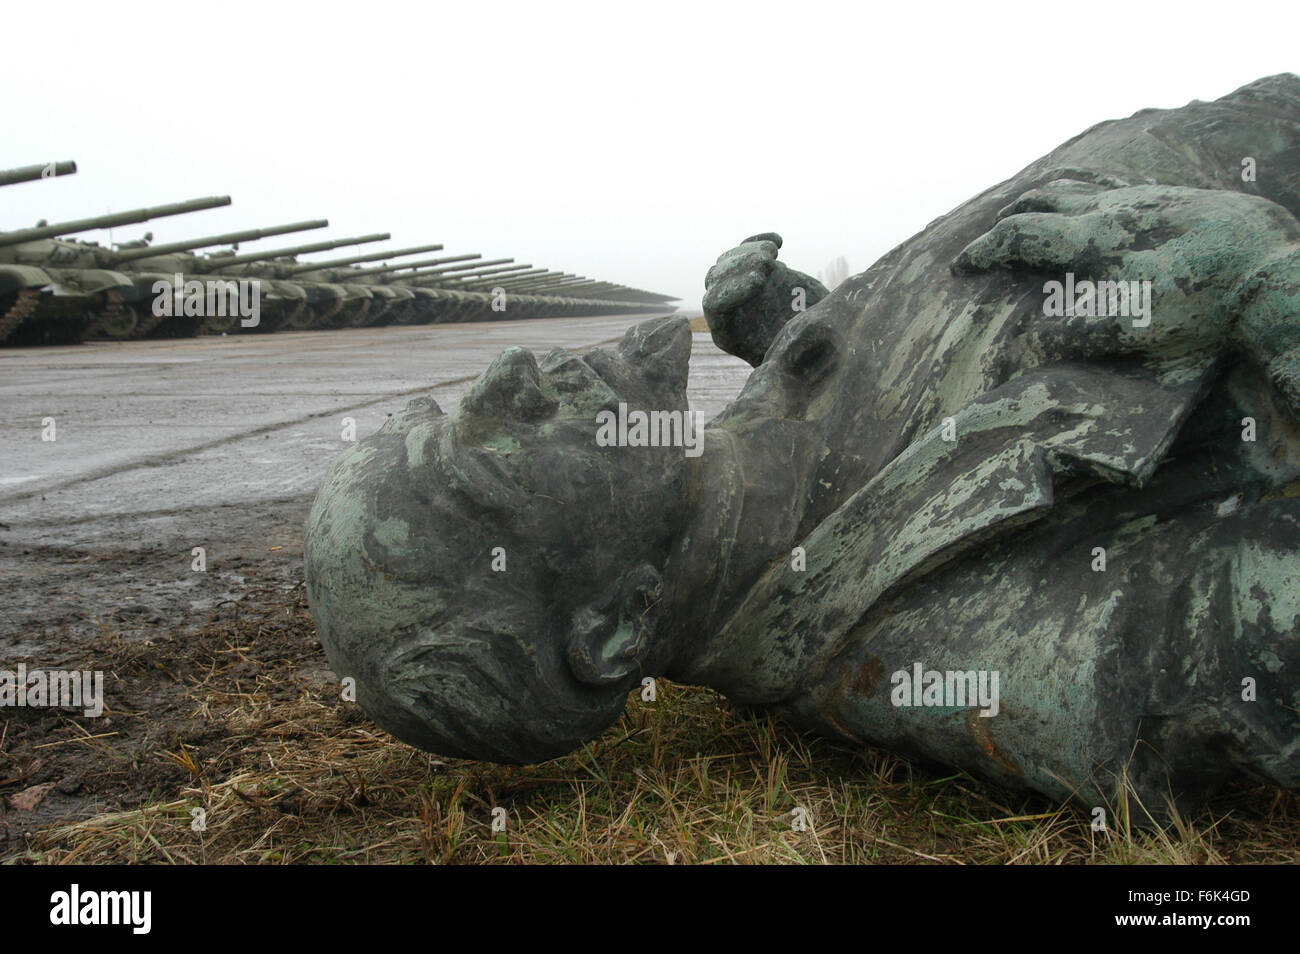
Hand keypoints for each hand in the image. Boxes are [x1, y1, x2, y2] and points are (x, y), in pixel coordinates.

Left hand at [703, 233, 828, 365]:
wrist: (826, 339)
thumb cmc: (813, 354)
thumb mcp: (800, 351)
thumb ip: (788, 349)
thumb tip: (785, 349)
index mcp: (729, 334)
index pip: (714, 304)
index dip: (732, 289)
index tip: (761, 280)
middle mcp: (729, 311)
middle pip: (715, 278)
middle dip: (739, 266)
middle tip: (767, 262)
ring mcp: (741, 290)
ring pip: (727, 261)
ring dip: (747, 251)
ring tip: (773, 251)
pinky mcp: (756, 273)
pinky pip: (745, 249)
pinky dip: (758, 241)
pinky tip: (779, 242)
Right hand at [952, 178, 1299, 415]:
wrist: (1268, 271)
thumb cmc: (1201, 307)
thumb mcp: (1133, 330)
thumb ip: (1075, 331)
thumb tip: (1025, 339)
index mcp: (1094, 239)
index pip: (1021, 235)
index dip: (984, 250)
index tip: (961, 267)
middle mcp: (1112, 209)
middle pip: (1041, 197)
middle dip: (1006, 219)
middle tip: (989, 240)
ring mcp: (1141, 197)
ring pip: (1077, 182)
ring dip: (1042, 195)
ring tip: (1029, 209)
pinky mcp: (1169, 196)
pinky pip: (1112, 182)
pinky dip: (1084, 187)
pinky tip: (1093, 202)